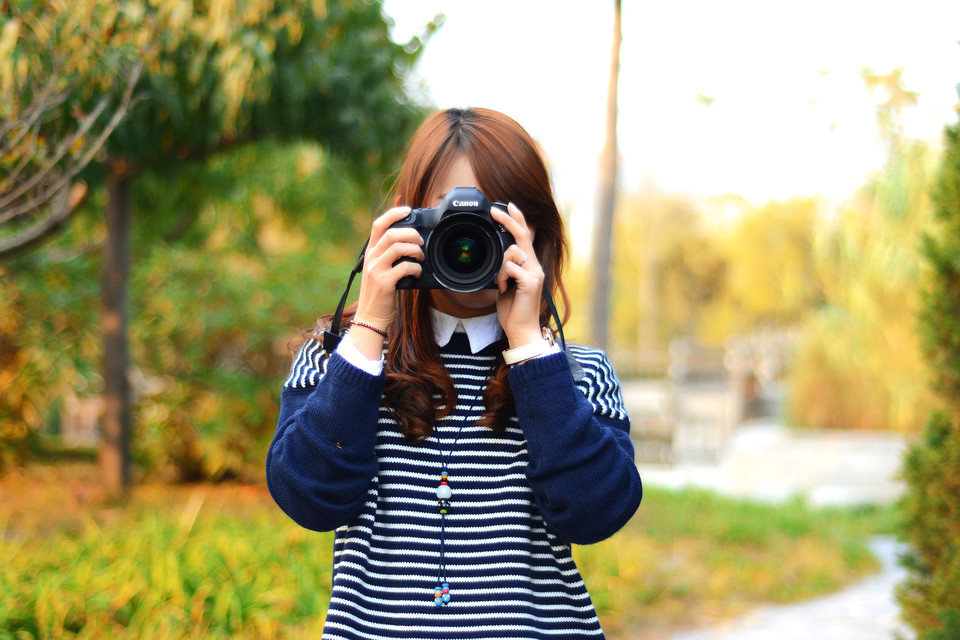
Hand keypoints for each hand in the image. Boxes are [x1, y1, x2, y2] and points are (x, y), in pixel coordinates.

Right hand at [353, 206, 423, 331]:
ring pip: (397, 247)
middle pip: (391, 233)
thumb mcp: (380, 270)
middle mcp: (371, 258)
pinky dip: (416, 268)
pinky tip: (418, 273)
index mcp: (370, 253)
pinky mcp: (384, 282)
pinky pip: (404, 267)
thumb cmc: (379, 294)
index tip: (407, 209)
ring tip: (421, 257)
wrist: (370, 318)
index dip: (393, 213)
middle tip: (421, 241)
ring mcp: (376, 270)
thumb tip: (410, 242)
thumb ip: (389, 256)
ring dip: (415, 250)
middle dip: (410, 233)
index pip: (378, 224)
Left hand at [491, 203, 543, 347]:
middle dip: (509, 220)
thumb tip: (496, 259)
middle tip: (494, 209)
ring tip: (500, 284)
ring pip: (511, 252)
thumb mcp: (506, 285)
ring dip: (499, 267)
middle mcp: (535, 266)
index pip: (525, 237)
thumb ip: (505, 270)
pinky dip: (500, 277)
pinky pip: (509, 267)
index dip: (518, 219)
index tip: (508, 206)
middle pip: (522, 235)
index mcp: (530, 265)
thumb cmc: (513, 310)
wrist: (521, 330)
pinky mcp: (531, 281)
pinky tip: (502, 289)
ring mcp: (535, 273)